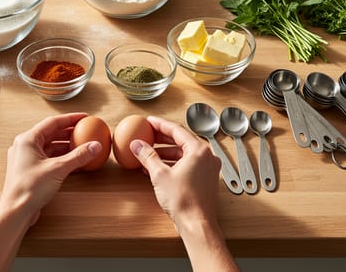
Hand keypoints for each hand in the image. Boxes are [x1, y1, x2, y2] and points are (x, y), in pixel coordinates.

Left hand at [0, 113, 101, 271]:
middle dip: (69, 132)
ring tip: (82, 145)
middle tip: (85, 130)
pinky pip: (48, 158)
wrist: (16, 211)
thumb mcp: (58, 169)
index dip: (70, 119)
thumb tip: (94, 146)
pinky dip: (61, 157)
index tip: (84, 117)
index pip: (52, 122)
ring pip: (50, 146)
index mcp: (27, 140)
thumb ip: (78, 156)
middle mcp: (25, 147)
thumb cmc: (28, 189)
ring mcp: (27, 159)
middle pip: (51, 133)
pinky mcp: (31, 170)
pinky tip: (73, 160)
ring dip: (66, 146)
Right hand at [130, 115, 238, 271]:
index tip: (149, 121)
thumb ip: (147, 156)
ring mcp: (207, 168)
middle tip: (147, 136)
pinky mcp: (205, 179)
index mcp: (198, 150)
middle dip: (161, 139)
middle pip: (181, 141)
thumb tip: (137, 145)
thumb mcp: (159, 175)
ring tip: (147, 155)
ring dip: (165, 154)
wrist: (196, 224)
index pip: (176, 130)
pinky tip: (157, 169)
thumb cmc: (184, 201)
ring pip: (183, 154)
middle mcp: (206, 156)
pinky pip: (187, 165)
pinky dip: (172, 164)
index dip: (160, 125)